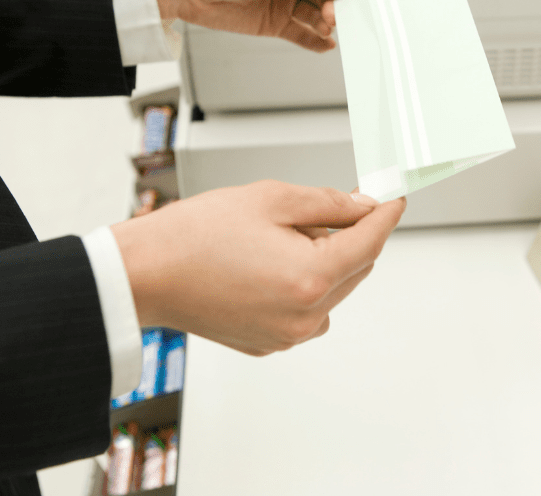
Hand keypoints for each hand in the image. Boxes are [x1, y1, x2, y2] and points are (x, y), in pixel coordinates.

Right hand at [111, 181, 404, 354]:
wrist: (145, 274)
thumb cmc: (195, 235)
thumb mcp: (273, 199)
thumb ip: (329, 203)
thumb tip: (364, 207)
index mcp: (310, 279)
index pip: (370, 243)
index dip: (386, 215)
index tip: (395, 198)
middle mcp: (304, 316)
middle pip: (356, 268)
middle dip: (349, 235)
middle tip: (327, 208)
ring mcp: (287, 335)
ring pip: (334, 289)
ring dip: (326, 261)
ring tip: (280, 238)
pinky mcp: (269, 343)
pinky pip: (307, 310)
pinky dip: (303, 285)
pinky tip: (268, 264)